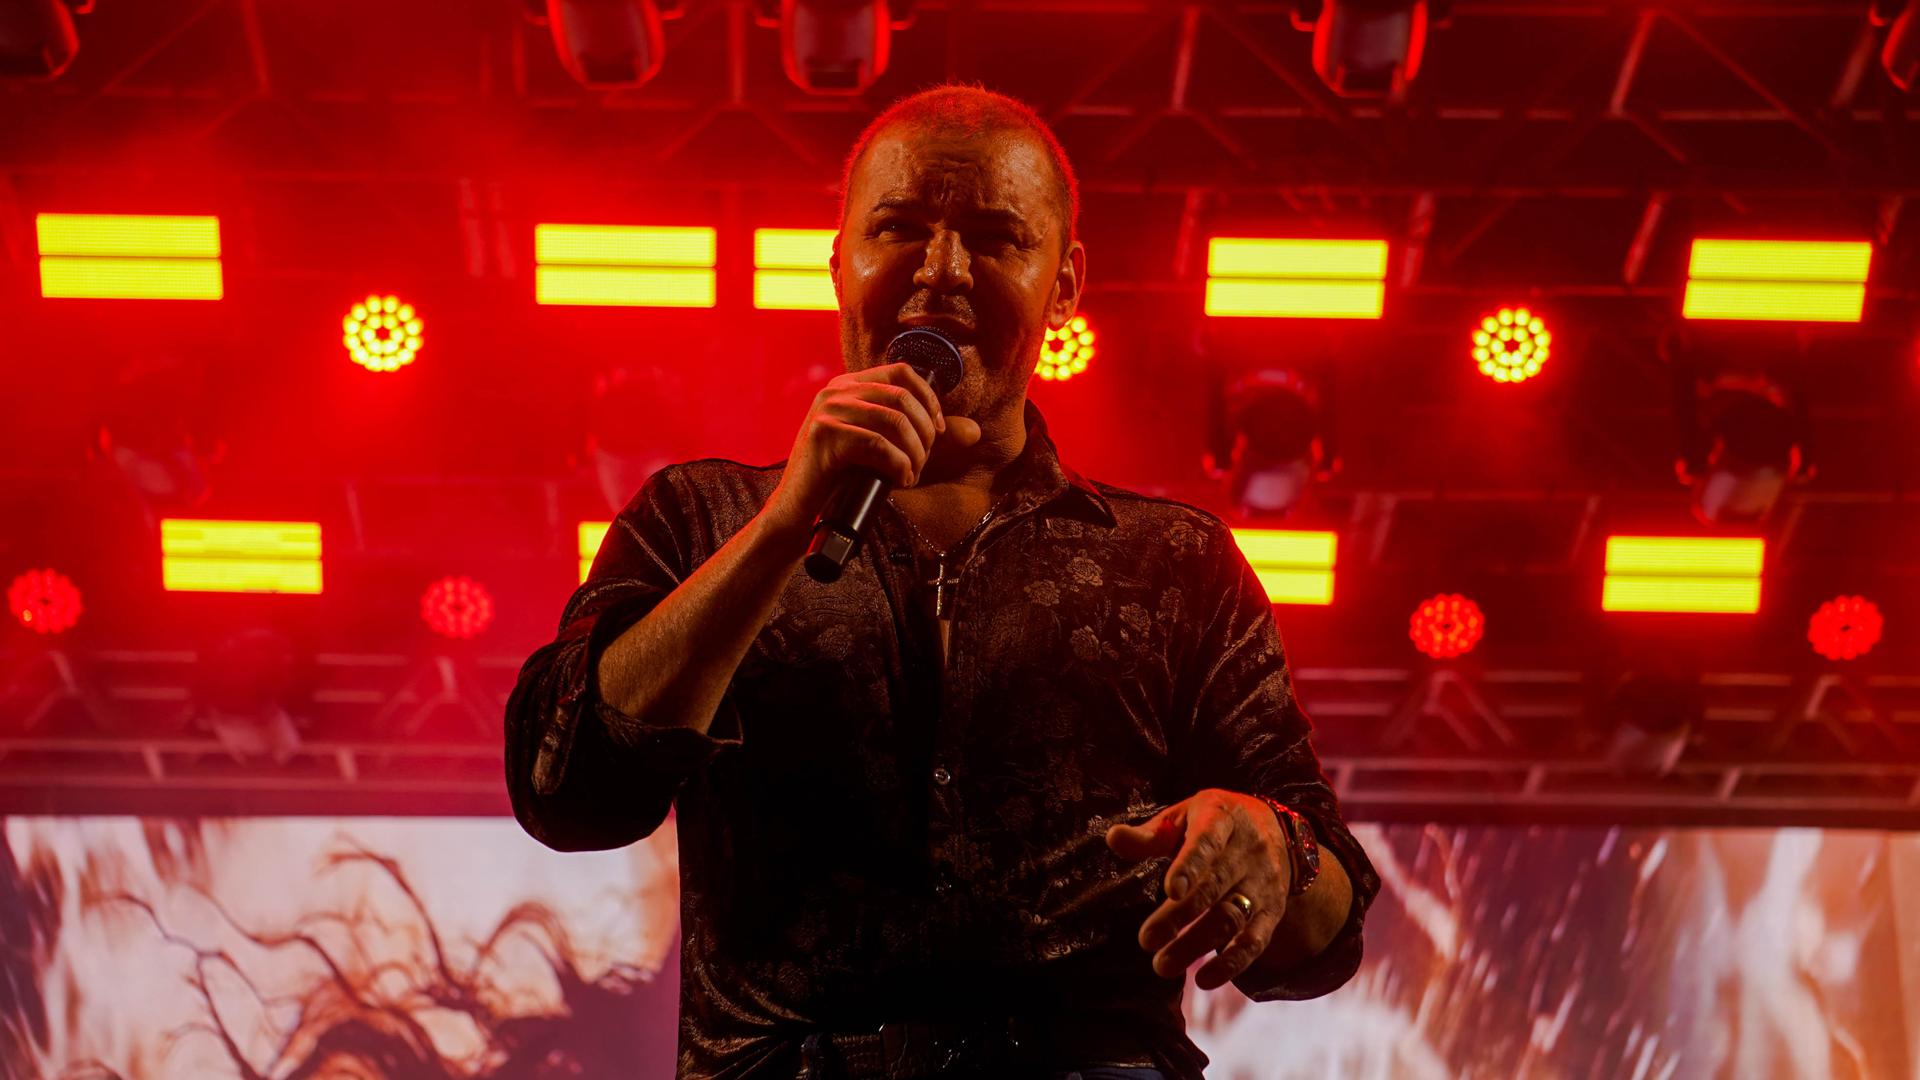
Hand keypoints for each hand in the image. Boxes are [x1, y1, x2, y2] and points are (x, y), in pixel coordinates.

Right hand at [762, 364, 982, 538]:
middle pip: (903, 397)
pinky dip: (898, 465)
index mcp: (848, 385)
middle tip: (923, 462)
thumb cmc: (841, 480)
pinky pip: (878, 444)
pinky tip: (900, 481)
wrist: (797, 510)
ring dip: (914, 452)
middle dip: (924, 433)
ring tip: (911, 474)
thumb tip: (973, 431)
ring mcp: (828, 410)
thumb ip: (919, 435)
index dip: (930, 399)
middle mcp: (836, 390)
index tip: (938, 432)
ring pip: (894, 420)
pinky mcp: (824, 435)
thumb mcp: (880, 449)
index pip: (903, 372)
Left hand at [1105, 788, 1291, 990]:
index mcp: (1222, 819)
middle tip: (1146, 941)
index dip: (1191, 866)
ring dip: (1197, 944)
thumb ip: (1150, 834)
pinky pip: (1255, 940)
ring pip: (1231, 917)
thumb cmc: (1215, 823)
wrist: (1276, 828)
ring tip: (1163, 965)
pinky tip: (1204, 980)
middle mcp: (1247, 852)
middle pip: (1214, 888)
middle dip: (1179, 917)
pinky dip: (1232, 963)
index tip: (1169, 891)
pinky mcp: (1272, 911)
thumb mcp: (1184, 816)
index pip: (1207, 842)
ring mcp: (1262, 883)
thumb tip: (1113, 838)